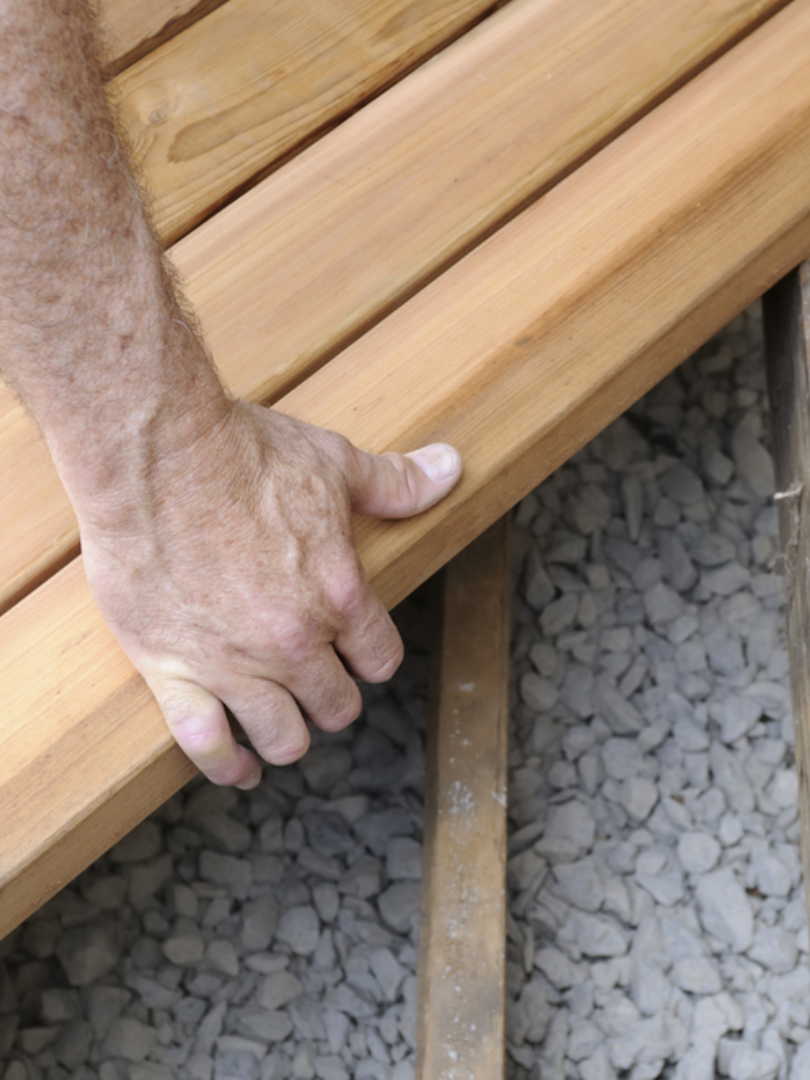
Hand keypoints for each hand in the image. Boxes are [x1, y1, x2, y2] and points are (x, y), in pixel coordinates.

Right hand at [79, 400, 461, 787]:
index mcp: (340, 596)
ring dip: (288, 737)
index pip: (379, 660)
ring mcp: (233, 663)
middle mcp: (293, 642)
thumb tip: (450, 467)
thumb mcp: (334, 463)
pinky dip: (225, 764)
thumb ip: (395, 482)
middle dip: (332, 698)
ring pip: (281, 737)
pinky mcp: (172, 669)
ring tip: (282, 730)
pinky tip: (237, 768)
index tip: (357, 652)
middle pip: (335, 705)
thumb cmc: (245, 454)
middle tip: (316, 685)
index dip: (371, 657)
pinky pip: (204, 742)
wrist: (156, 455)